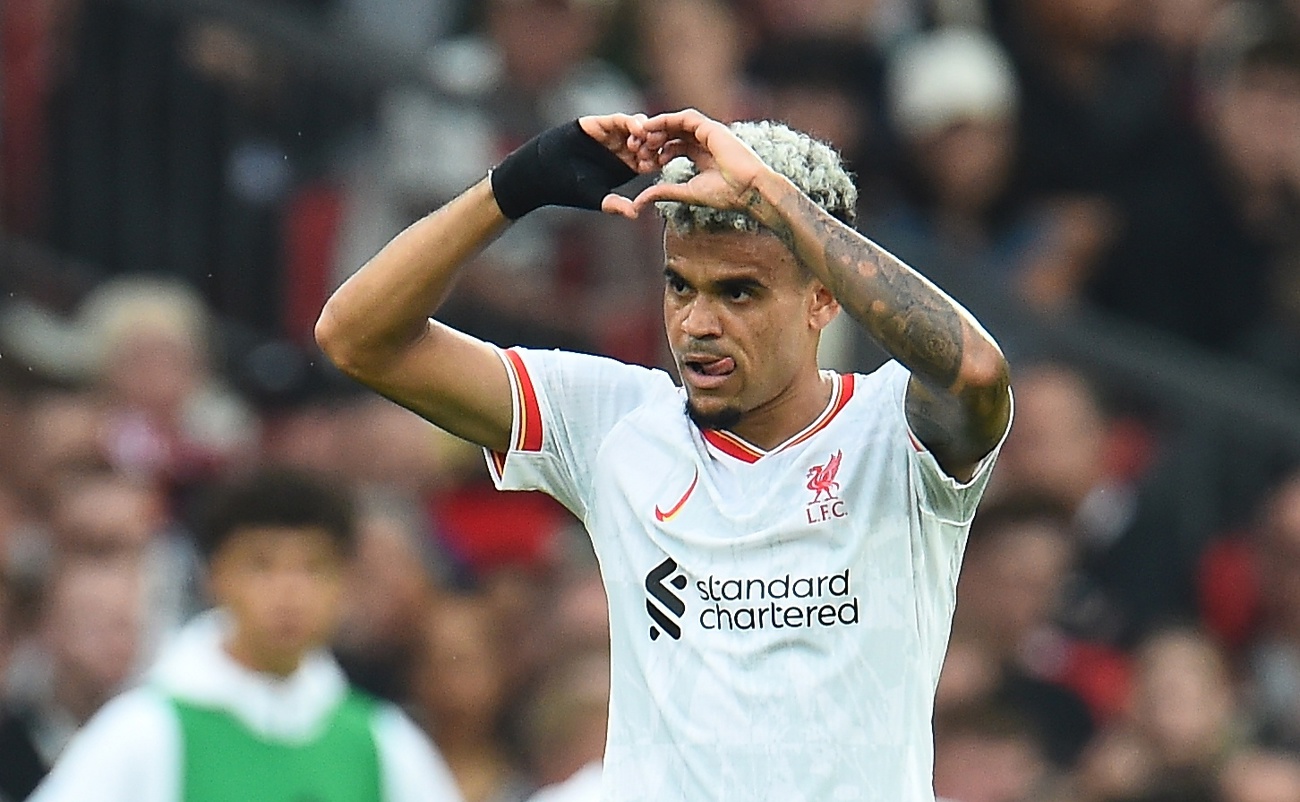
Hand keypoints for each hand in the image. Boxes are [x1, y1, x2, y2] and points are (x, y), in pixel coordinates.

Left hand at [599, 109, 778, 222]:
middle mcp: (704, 142)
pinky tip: (651, 127)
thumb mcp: (685, 192)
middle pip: (673, 134)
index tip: (642, 162)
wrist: (749, 190)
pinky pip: (684, 118)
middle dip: (653, 139)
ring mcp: (708, 133)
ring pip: (676, 124)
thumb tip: (637, 202)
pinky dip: (666, 120)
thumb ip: (662, 192)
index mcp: (701, 156)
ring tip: (641, 138)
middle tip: (636, 148)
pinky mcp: (711, 127)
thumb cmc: (726, 195)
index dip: (656, 152)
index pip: (674, 147)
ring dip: (657, 128)